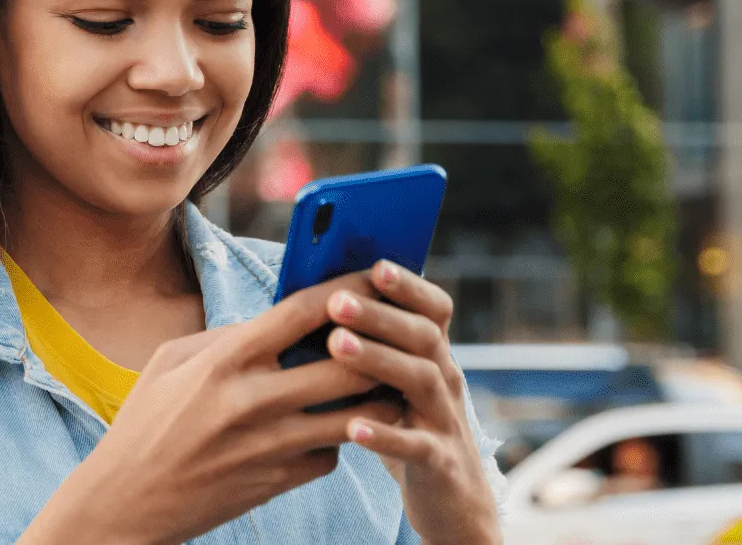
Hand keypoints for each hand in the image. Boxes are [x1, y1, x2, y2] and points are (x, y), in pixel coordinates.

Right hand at [20, 272, 402, 544]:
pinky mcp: (280, 481)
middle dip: (380, 346)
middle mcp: (252, 400)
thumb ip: (225, 337)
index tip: (374, 277)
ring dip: (377, 396)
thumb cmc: (144, 424)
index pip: (303, 311)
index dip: (348, 288)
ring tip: (385, 380)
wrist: (126, 502)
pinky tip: (333, 428)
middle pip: (349, 364)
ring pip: (358, 415)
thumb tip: (277, 321)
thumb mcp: (169, 363)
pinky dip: (338, 438)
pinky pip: (332, 453)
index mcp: (224, 360)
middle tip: (394, 335)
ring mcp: (271, 445)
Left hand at [323, 260, 499, 543]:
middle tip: (337, 301)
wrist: (452, 501)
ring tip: (336, 346)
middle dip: (380, 315)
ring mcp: (446, 420)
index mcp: (432, 356)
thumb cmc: (406, 428)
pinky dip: (386, 435)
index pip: (433, 310)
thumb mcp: (393, 384)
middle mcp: (445, 380)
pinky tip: (353, 426)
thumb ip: (369, 347)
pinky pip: (416, 446)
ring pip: (421, 380)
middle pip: (422, 336)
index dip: (409, 286)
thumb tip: (313, 301)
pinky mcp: (439, 462)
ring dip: (379, 359)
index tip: (375, 264)